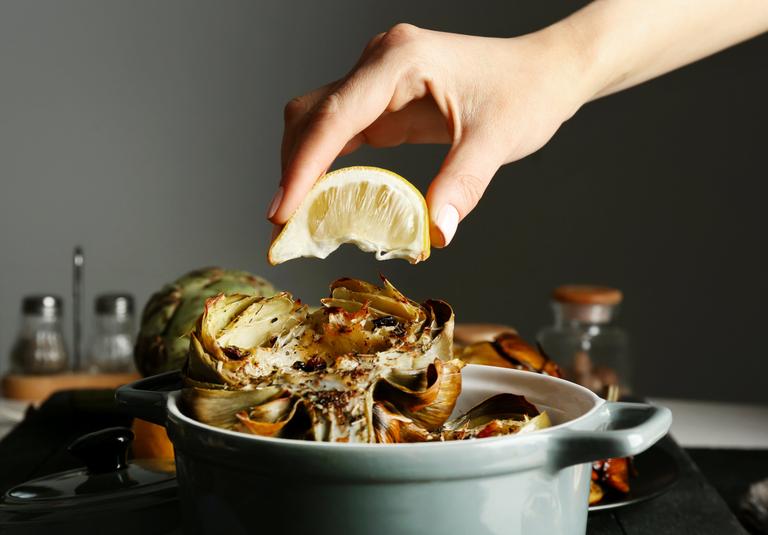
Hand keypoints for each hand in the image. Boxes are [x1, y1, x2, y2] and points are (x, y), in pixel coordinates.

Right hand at [268, 23, 590, 245]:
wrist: (543, 73)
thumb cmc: (525, 94)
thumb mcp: (497, 141)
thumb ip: (461, 185)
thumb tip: (433, 236)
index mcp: (399, 61)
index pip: (335, 116)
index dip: (302, 166)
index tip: (281, 212)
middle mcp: (378, 64)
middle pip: (311, 116)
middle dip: (292, 170)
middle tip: (284, 227)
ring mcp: (377, 80)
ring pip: (317, 122)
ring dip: (302, 168)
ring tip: (296, 219)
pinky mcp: (383, 101)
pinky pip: (339, 132)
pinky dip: (325, 166)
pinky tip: (324, 198)